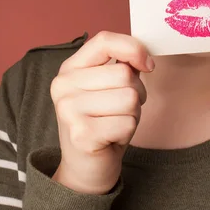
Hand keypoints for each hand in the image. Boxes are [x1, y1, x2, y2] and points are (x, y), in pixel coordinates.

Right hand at [50, 31, 153, 194]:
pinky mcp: (82, 134)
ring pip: (130, 98)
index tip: (147, 65)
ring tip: (115, 123)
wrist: (85, 168)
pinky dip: (127, 132)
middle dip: (136, 93)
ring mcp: (69, 110)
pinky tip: (111, 138)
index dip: (133, 48)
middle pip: (124, 74)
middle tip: (121, 110)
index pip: (104, 41)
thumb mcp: (107, 88)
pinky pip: (128, 123)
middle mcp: (63, 86)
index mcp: (69, 69)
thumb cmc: (102, 123)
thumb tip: (144, 57)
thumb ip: (121, 66)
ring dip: (133, 114)